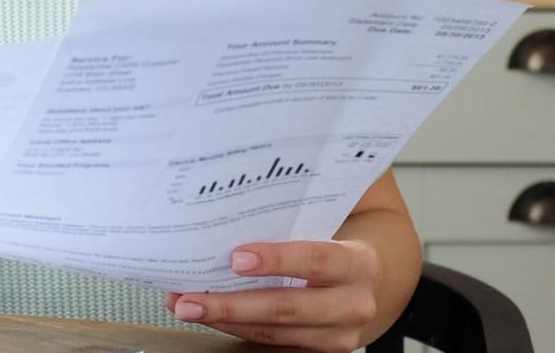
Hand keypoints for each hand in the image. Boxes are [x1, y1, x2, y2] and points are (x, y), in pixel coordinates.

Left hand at [164, 239, 383, 352]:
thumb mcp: (329, 227)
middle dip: (232, 304)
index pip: (316, 259)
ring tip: (187, 306)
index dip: (277, 259)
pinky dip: (236, 328)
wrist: (368, 281)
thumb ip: (294, 222)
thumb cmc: (336, 244)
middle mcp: (354, 305)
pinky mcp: (319, 352)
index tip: (235, 258)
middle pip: (287, 308)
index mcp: (360, 263)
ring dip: (225, 319)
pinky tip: (210, 314)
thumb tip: (231, 214)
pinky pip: (270, 343)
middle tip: (189, 299)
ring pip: (273, 333)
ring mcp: (338, 336)